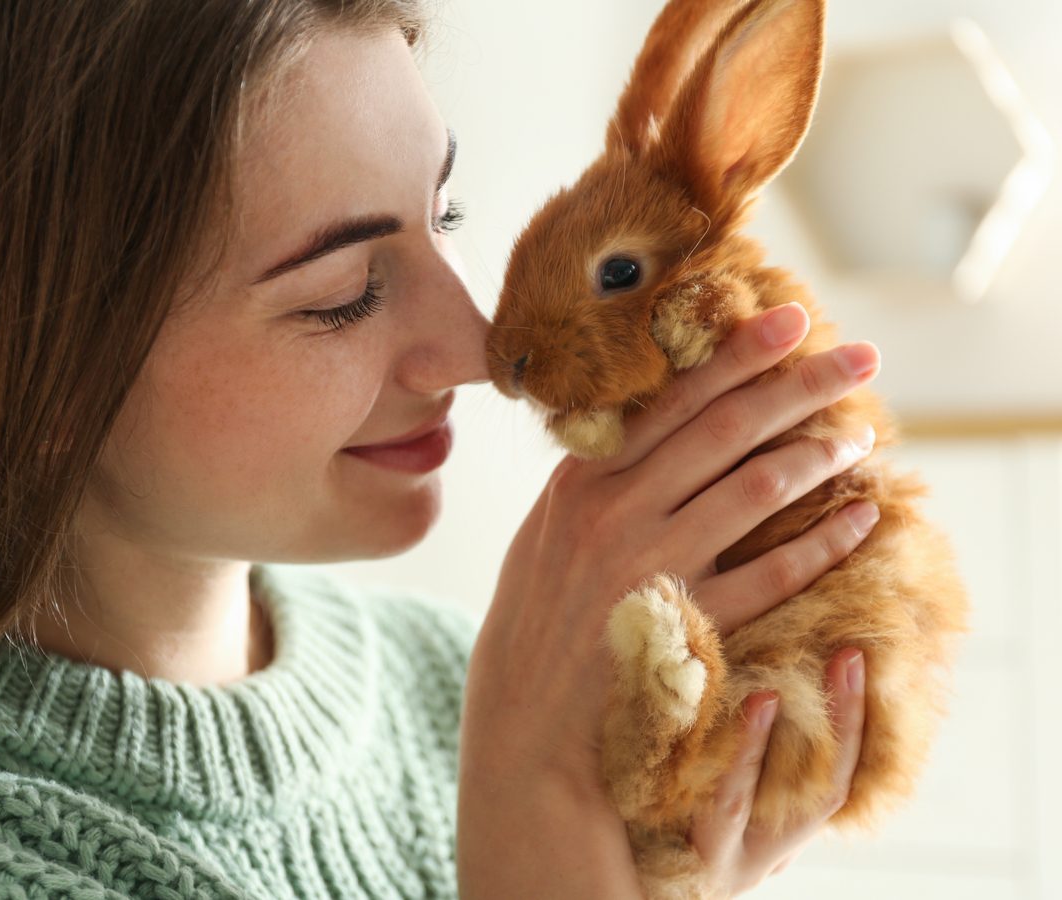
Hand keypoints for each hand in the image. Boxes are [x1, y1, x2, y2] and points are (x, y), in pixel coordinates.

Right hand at [458, 302, 880, 898]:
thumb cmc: (537, 622)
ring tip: (862, 434)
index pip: (669, 401)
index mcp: (579, 481)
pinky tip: (859, 520)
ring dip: (816, 456)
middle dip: (797, 385)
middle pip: (722, 430)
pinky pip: (769, 576)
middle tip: (858, 354)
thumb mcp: (545, 536)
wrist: (526, 725)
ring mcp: (649, 567)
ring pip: (752, 489)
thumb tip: (652, 425)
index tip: (790, 318)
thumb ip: (594, 479)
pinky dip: (821, 544)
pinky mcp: (684, 625)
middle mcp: (612, 512)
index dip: (736, 356)